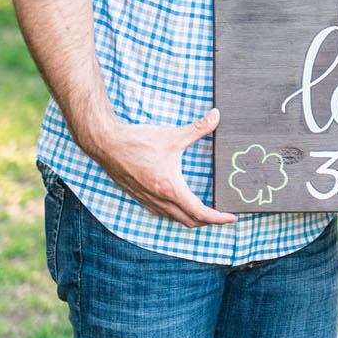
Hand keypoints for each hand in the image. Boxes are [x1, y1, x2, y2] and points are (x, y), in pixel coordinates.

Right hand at [90, 108, 235, 228]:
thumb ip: (198, 128)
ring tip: (205, 209)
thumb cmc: (137, 141)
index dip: (218, 218)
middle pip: (189, 221)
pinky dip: (176, 212)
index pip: (199, 212)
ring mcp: (148, 201)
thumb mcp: (172, 135)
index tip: (231, 217)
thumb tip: (216, 116)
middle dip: (208, 221)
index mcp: (170, 188)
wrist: (106, 144)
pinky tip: (180, 201)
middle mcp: (159, 200)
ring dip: (192, 218)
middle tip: (222, 214)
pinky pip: (162, 213)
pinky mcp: (139, 197)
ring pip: (175, 218)